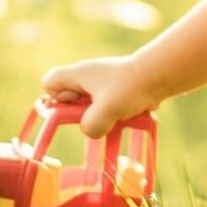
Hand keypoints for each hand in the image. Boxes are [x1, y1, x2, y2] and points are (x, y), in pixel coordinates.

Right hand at [40, 54, 160, 138]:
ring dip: (96, 116)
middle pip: (67, 98)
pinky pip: (101, 107)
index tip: (72, 106)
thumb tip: (91, 131)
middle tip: (95, 113)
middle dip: (78, 112)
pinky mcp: (112, 92)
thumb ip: (91, 126)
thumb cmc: (129, 88)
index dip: (55, 99)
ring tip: (112, 115)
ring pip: (85, 106)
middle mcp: (85, 78)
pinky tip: (121, 116)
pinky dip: (109, 115)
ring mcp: (99, 85)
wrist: (157, 76)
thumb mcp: (106, 111)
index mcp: (78, 75)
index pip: (49, 84)